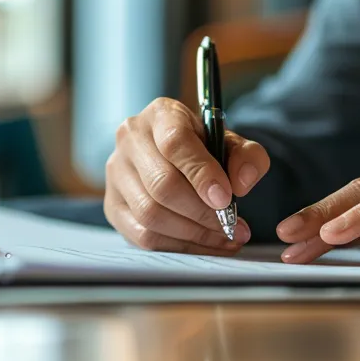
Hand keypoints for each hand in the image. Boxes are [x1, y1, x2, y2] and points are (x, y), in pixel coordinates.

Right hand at [105, 98, 271, 254]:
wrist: (174, 158)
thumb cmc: (204, 149)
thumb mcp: (231, 143)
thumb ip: (247, 157)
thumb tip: (241, 184)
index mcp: (161, 114)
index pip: (174, 142)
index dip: (201, 174)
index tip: (226, 199)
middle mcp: (130, 139)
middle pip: (161, 184)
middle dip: (202, 212)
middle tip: (232, 225)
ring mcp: (116, 173)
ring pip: (150, 214)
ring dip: (193, 233)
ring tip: (225, 237)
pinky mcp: (113, 205)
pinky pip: (142, 235)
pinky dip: (178, 246)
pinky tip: (204, 245)